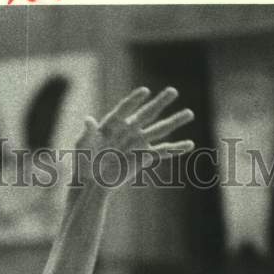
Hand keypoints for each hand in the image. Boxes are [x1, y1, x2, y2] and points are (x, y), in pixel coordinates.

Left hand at [73, 86, 194, 190]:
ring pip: (159, 130)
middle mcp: (128, 129)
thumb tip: (89, 120)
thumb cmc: (84, 161)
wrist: (92, 181)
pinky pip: (162, 151)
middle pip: (146, 114)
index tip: (145, 92)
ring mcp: (138, 142)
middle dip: (160, 103)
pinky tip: (189, 144)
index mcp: (113, 123)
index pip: (125, 108)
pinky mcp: (144, 157)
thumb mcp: (82, 145)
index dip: (135, 100)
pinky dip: (175, 149)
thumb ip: (87, 132)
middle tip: (173, 91)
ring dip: (174, 121)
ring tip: (190, 113)